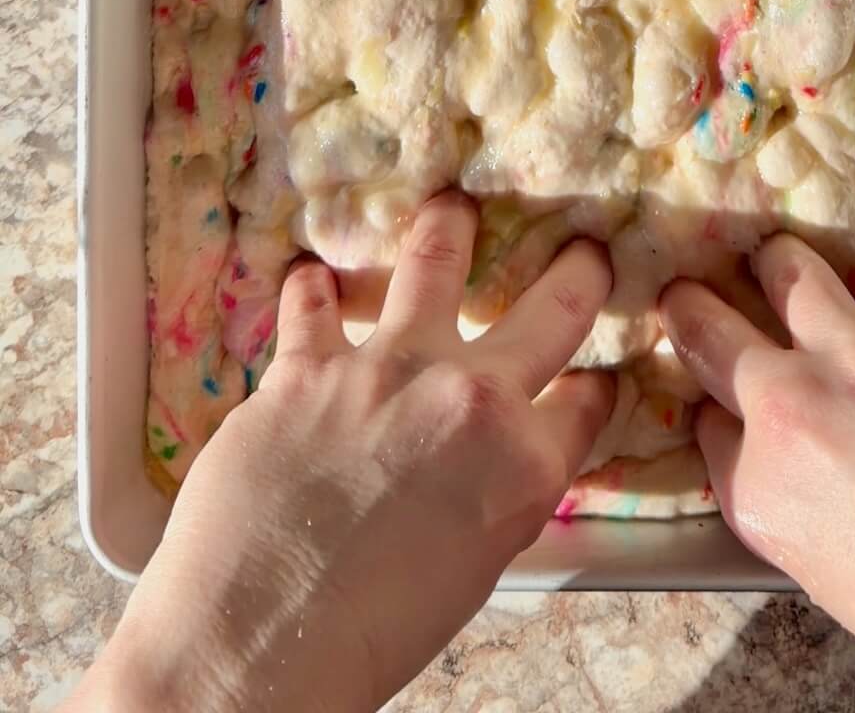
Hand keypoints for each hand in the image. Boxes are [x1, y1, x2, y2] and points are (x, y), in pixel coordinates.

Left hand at [75, 191, 613, 712]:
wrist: (255, 646)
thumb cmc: (370, 634)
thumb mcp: (477, 567)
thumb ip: (499, 491)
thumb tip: (497, 455)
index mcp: (522, 464)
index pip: (586, 402)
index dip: (597, 385)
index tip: (598, 374)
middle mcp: (468, 397)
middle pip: (552, 311)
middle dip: (579, 273)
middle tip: (585, 249)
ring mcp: (384, 368)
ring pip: (434, 260)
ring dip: (448, 228)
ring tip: (452, 208)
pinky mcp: (305, 364)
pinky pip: (313, 304)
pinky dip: (313, 291)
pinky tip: (311, 278)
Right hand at [661, 228, 854, 712]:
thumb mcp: (812, 565)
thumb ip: (765, 488)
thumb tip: (747, 432)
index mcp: (761, 482)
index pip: (707, 413)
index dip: (717, 397)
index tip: (724, 384)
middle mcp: (797, 408)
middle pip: (710, 326)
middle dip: (692, 305)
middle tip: (695, 293)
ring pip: (792, 267)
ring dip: (783, 262)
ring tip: (786, 258)